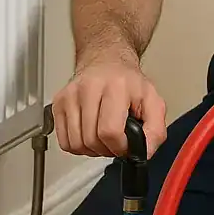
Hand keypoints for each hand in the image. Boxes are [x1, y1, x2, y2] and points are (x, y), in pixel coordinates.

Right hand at [52, 58, 166, 158]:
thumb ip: (155, 130)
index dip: (119, 146)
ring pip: (76, 144)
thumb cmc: (128, 82)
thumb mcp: (153, 102)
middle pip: (92, 140)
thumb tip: (144, 153)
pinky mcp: (58, 103)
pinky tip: (89, 134)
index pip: (110, 131)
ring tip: (102, 136)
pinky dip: (78, 146)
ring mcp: (71, 95)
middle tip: (115, 140)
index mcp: (116, 86)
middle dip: (107, 149)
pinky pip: (65, 142)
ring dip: (92, 149)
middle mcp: (90, 88)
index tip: (125, 145)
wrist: (106, 61)